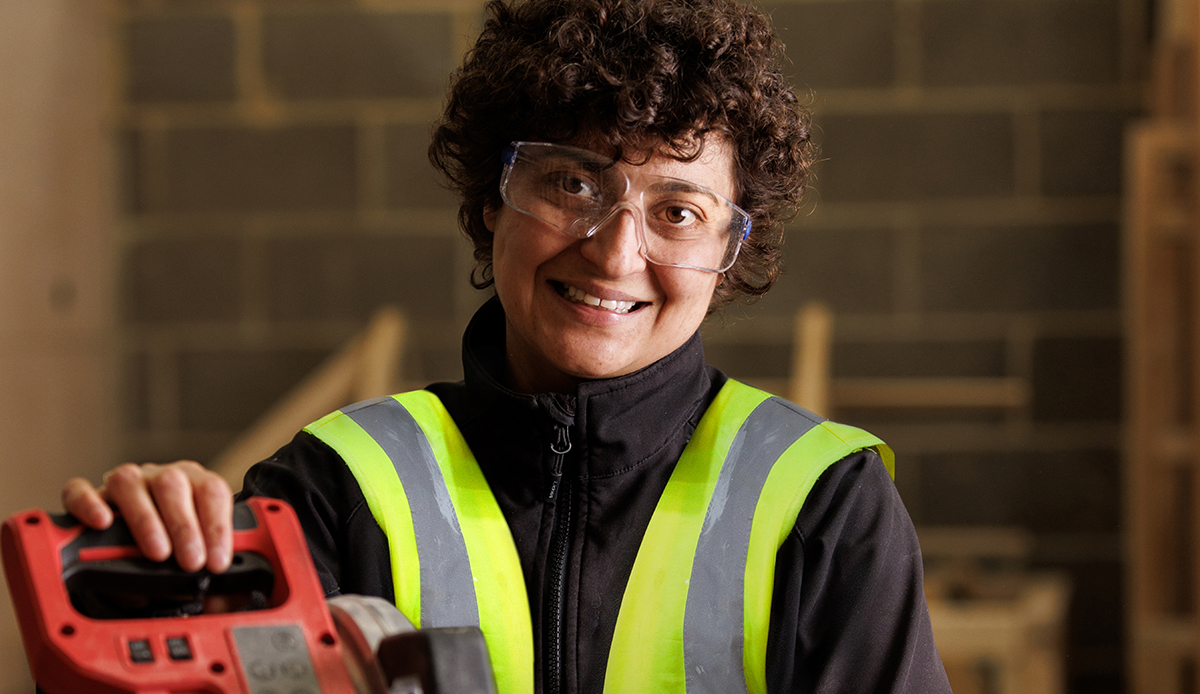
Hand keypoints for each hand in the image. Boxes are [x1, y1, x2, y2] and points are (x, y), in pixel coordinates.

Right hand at [61, 461, 232, 572]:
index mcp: (195, 486)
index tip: (217, 561)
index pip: (212, 492)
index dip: (217, 527)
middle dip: (185, 527)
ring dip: (145, 520)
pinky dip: (89, 505)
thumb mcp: (201, 561)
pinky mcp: (88, 496)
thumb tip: (225, 597)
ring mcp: (125, 485)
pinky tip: (102, 523)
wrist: (137, 557)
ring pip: (129, 484)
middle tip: (191, 562)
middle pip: (172, 484)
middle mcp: (160, 479)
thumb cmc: (176, 556)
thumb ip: (215, 578)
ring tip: (157, 554)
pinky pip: (80, 491)